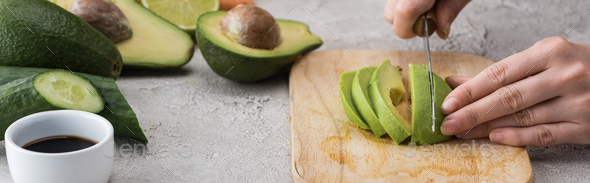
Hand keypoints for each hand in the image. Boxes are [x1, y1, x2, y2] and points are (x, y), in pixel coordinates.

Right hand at [383, 0, 470, 38]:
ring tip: (428, 5)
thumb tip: (440, 32)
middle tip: (429, 17)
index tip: (425, 31)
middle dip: (407, 24)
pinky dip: (407, 5)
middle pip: (390, 15)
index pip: (405, 12)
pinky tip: (424, 1)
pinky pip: (395, 1)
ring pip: (390, 8)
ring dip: (406, 13)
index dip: (412, 28)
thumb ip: (450, 10)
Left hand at [441, 37, 589, 146]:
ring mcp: (576, 102)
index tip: (448, 102)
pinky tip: (495, 137)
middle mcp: (564, 75)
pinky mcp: (584, 126)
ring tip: (464, 132)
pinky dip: (517, 137)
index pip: (500, 73)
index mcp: (550, 53)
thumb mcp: (541, 60)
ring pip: (523, 117)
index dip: (470, 90)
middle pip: (508, 97)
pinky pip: (544, 134)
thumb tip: (457, 83)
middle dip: (473, 112)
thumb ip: (501, 73)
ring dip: (488, 127)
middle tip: (448, 122)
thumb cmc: (574, 67)